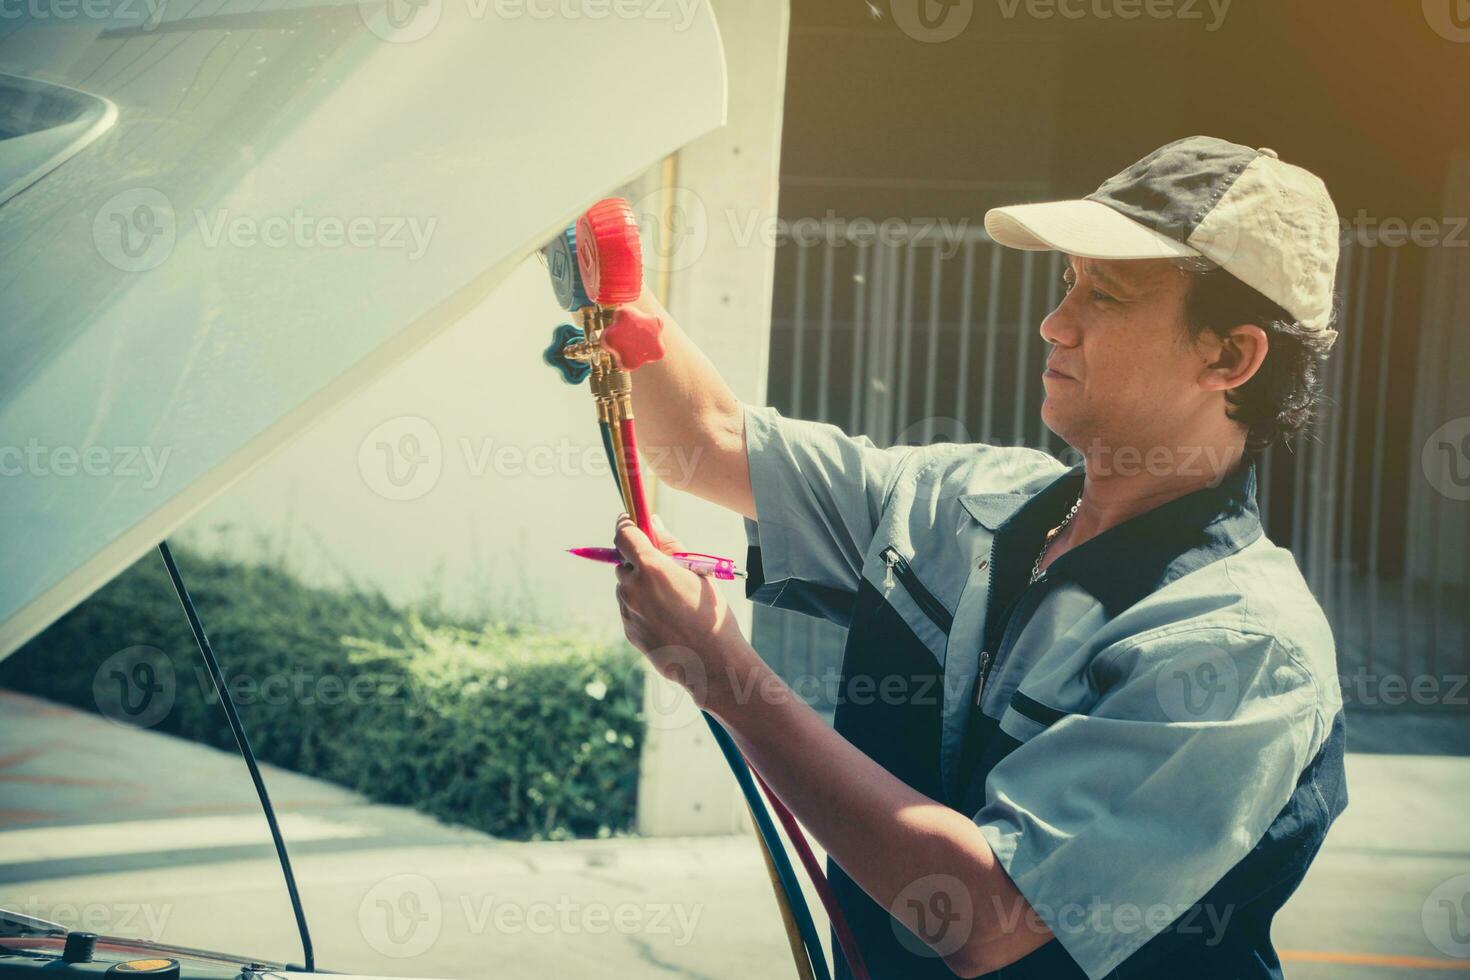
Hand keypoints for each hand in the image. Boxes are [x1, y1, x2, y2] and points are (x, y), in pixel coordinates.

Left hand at [612, 513, 751, 710]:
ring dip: (640, 587)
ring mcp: (628, 611)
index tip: (628, 519)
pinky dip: (642, 607)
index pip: (624, 535)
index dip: (625, 524)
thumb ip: (670, 546)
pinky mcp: (629, 630)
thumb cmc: (711, 613)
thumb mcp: (698, 572)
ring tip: (671, 602)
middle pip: (623, 563)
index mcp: (651, 568)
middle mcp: (633, 588)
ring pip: (626, 588)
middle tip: (663, 570)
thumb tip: (653, 523)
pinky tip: (667, 619)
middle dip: (638, 562)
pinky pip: (630, 610)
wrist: (713, 661)